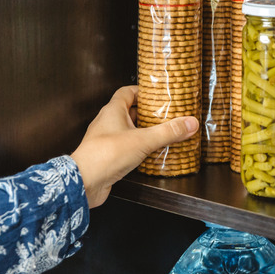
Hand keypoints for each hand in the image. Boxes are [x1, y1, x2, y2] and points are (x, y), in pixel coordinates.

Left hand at [70, 85, 198, 207]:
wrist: (84, 182)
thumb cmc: (105, 155)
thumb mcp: (143, 140)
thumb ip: (167, 132)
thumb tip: (189, 122)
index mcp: (113, 111)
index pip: (127, 92)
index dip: (142, 91)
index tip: (158, 94)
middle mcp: (108, 123)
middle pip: (130, 111)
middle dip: (148, 113)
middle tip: (166, 115)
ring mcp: (107, 140)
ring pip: (128, 130)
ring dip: (144, 131)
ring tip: (162, 133)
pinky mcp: (109, 157)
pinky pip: (126, 147)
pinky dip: (139, 148)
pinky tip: (151, 154)